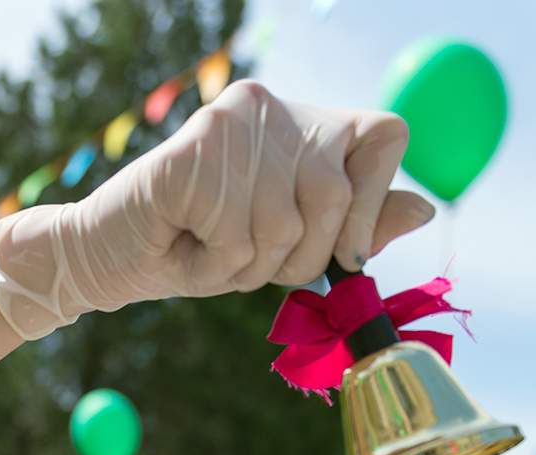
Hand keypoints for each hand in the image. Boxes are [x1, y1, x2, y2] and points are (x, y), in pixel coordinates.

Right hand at [0, 81, 435, 338]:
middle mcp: (268, 106)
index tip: (344, 251)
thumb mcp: (290, 245)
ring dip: (248, 266)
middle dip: (300, 257)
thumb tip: (426, 209)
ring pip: (285, 225)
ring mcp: (230, 122)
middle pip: (335, 194)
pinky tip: (184, 245)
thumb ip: (355, 227)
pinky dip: (213, 264)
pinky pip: (238, 235)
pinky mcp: (192, 151)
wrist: (108, 258)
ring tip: (209, 250)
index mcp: (300, 119)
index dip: (374, 201)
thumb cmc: (198, 251)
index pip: (384, 134)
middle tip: (249, 258)